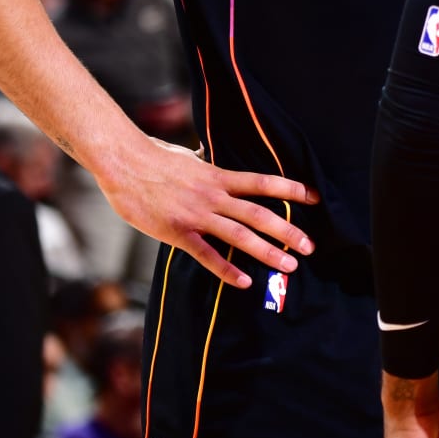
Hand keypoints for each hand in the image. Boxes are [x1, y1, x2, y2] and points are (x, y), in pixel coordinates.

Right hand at [97, 135, 315, 287]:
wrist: (123, 163)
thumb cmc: (155, 157)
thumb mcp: (189, 157)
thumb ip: (205, 163)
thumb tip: (207, 156)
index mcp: (219, 176)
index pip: (264, 182)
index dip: (291, 189)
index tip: (314, 197)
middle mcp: (214, 196)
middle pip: (259, 214)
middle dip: (288, 231)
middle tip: (310, 246)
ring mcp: (197, 215)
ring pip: (240, 236)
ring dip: (267, 252)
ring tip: (290, 265)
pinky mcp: (177, 232)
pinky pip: (207, 255)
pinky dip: (227, 270)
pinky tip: (246, 282)